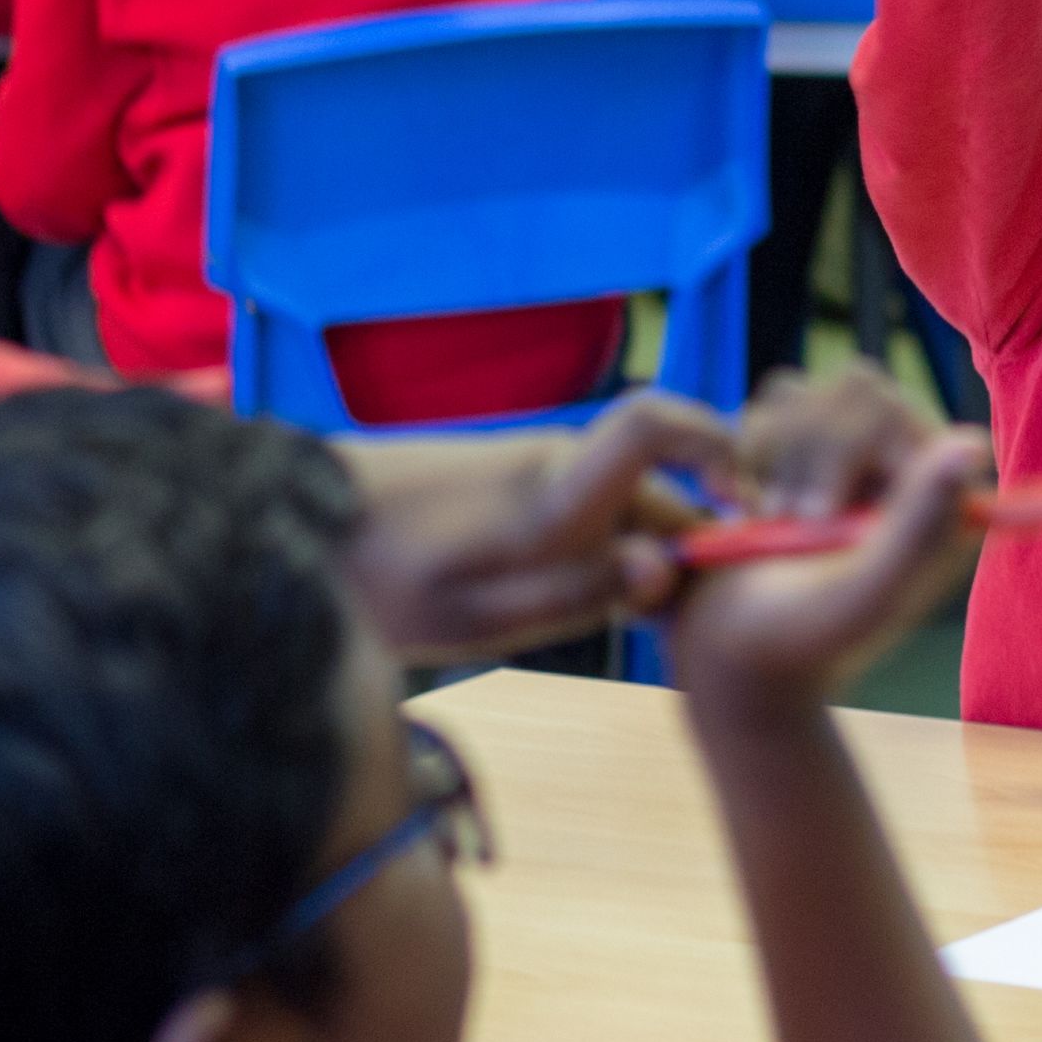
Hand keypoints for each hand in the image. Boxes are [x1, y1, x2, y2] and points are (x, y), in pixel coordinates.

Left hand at [335, 393, 738, 662]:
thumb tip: (668, 564)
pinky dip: (604, 547)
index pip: (657, 422)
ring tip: (618, 618)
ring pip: (625, 501)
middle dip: (688, 543)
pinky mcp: (515, 480)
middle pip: (661, 486)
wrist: (301, 532)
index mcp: (558, 492)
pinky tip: (572, 597)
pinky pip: (589, 507)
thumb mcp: (486, 616)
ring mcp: (536, 466)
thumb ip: (583, 593)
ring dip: (641, 551)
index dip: (716, 448)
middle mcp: (558, 462)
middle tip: (678, 618)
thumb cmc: (390, 581)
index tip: (740, 513)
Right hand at [668, 414, 998, 730]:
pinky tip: (746, 506)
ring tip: (772, 522)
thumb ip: (917, 525)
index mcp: (940, 505)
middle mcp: (902, 470)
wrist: (726, 656)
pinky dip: (747, 453)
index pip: (913, 414)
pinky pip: (772, 400)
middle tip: (793, 521)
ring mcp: (848, 453)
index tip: (825, 515)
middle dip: (810, 454)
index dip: (862, 447)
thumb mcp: (862, 593)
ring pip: (807, 391)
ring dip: (774, 458)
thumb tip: (970, 444)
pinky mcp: (797, 446)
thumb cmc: (800, 640)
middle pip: (858, 388)